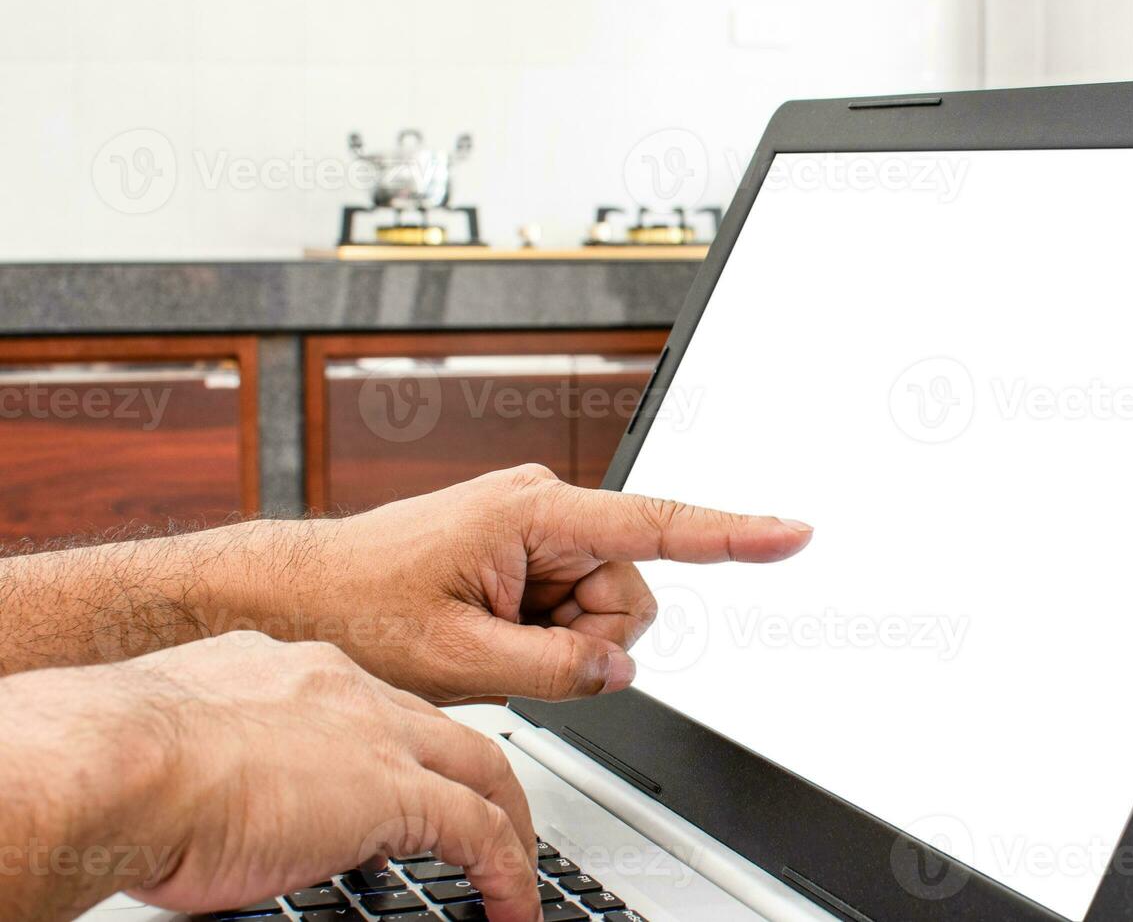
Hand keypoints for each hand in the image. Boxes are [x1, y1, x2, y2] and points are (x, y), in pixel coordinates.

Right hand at [0, 634, 539, 921]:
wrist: (117, 761)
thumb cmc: (118, 760)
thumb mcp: (185, 743)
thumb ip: (230, 753)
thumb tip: (233, 798)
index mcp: (294, 671)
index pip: (377, 706)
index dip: (401, 747)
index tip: (404, 781)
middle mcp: (347, 688)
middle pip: (446, 730)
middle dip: (480, 778)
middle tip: (496, 822)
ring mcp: (377, 735)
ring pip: (482, 769)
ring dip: (508, 823)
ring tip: (516, 870)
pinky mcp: (394, 791)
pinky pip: (480, 832)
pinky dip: (506, 871)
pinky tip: (512, 907)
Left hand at [271, 464, 813, 702]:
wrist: (299, 593)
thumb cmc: (356, 604)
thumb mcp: (459, 657)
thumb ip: (556, 666)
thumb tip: (620, 665)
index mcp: (533, 513)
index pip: (657, 527)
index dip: (733, 535)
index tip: (791, 532)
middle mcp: (542, 507)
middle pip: (628, 589)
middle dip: (588, 635)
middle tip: (513, 650)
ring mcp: (534, 528)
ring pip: (602, 604)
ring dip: (560, 639)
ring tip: (489, 637)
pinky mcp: (523, 549)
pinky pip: (570, 603)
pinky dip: (543, 632)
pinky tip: (490, 630)